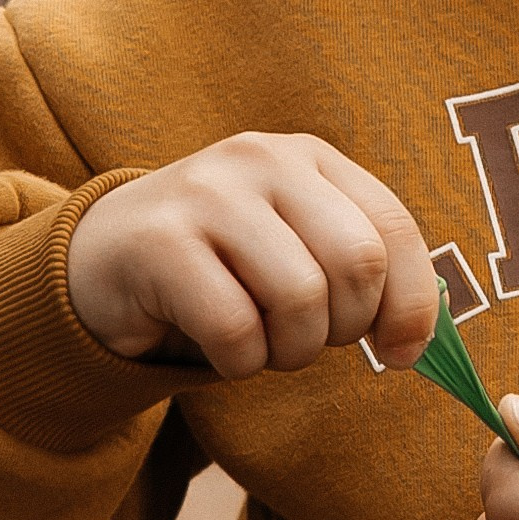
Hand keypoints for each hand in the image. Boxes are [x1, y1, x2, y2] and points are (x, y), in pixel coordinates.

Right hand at [65, 135, 437, 380]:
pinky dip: (240, 362)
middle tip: (306, 340)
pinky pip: (236, 330)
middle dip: (344, 328)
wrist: (102, 260)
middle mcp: (262, 159)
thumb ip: (356, 270)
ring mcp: (208, 193)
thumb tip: (416, 340)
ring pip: (300, 300)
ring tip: (260, 341)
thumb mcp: (294, 246)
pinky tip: (220, 348)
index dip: (411, 304)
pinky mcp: (160, 241)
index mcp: (309, 157)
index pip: (393, 228)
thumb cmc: (221, 267)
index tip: (401, 352)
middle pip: (356, 264)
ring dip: (289, 351)